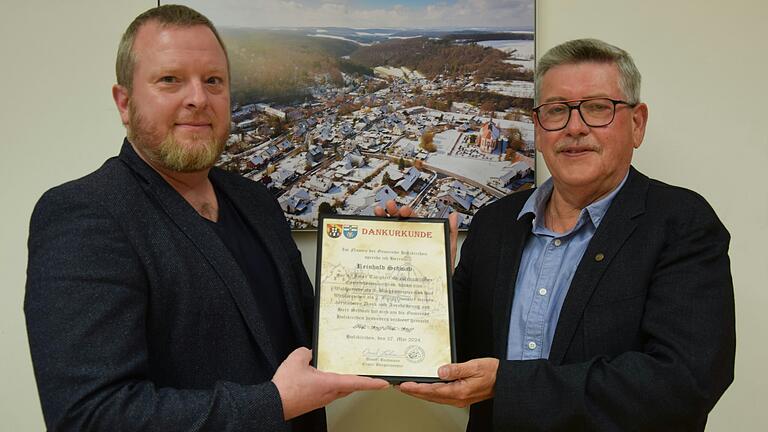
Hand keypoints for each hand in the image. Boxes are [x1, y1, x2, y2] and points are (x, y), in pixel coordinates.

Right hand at [272, 347, 388, 419]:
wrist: (273, 403)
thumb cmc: (286, 387)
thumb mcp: (297, 359)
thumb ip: (307, 352)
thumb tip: (309, 352)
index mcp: (330, 383)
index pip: (357, 382)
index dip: (372, 382)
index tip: (384, 382)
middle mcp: (329, 394)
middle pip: (351, 387)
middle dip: (361, 381)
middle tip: (369, 375)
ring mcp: (322, 399)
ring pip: (341, 390)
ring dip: (346, 382)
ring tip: (348, 372)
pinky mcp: (314, 401)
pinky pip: (329, 391)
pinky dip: (333, 384)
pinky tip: (324, 377)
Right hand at [374, 200, 459, 272]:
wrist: (432, 289)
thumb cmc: (441, 270)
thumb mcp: (447, 250)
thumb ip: (450, 232)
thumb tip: (454, 216)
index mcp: (421, 234)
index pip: (413, 219)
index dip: (407, 212)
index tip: (404, 210)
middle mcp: (409, 239)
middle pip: (399, 221)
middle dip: (392, 211)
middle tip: (389, 206)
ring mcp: (400, 247)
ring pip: (389, 231)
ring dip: (383, 219)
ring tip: (379, 212)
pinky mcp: (393, 258)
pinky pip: (384, 246)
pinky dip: (377, 236)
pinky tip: (373, 231)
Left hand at [398, 357, 498, 407]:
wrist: (505, 381)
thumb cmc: (493, 373)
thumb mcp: (474, 366)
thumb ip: (456, 369)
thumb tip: (441, 370)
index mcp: (459, 391)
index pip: (432, 390)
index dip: (416, 388)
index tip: (405, 385)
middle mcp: (457, 398)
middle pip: (430, 396)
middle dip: (414, 392)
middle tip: (400, 387)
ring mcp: (459, 398)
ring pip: (434, 397)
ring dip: (420, 393)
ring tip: (408, 387)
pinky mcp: (460, 396)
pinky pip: (441, 396)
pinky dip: (430, 392)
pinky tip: (426, 388)